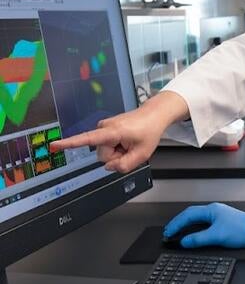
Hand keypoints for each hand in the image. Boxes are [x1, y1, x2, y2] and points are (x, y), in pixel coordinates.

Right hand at [50, 91, 188, 173]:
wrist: (153, 116)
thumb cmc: (149, 132)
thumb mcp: (142, 154)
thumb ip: (124, 165)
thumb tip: (108, 167)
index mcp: (112, 132)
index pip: (87, 139)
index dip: (69, 144)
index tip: (54, 146)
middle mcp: (104, 127)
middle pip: (103, 156)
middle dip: (117, 157)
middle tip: (131, 148)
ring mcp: (104, 127)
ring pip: (105, 152)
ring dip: (118, 153)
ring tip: (130, 143)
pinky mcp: (105, 129)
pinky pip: (107, 146)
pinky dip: (117, 148)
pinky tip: (127, 141)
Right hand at [164, 203, 244, 248]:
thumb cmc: (242, 231)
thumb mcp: (217, 236)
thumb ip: (198, 239)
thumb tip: (184, 241)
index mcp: (211, 210)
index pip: (188, 215)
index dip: (176, 224)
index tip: (168, 232)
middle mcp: (214, 211)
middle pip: (191, 215)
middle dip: (178, 223)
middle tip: (169, 232)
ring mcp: (219, 215)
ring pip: (197, 219)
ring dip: (186, 225)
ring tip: (177, 233)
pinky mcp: (223, 221)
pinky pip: (203, 223)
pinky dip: (195, 228)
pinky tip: (193, 234)